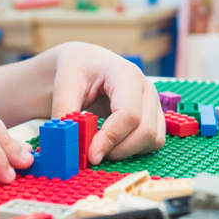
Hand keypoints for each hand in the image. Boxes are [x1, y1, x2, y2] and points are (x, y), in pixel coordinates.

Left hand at [51, 42, 165, 164]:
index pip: (129, 114)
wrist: (87, 62)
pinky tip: (113, 143)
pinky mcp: (154, 116)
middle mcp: (146, 88)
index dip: (111, 139)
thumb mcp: (65, 86)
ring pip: (153, 139)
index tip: (91, 155)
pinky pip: (154, 141)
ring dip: (128, 151)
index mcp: (126, 75)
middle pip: (146, 131)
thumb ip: (65, 113)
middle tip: (92, 154)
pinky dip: (134, 150)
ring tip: (102, 147)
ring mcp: (154, 102)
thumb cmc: (78, 69)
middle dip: (119, 150)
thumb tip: (64, 142)